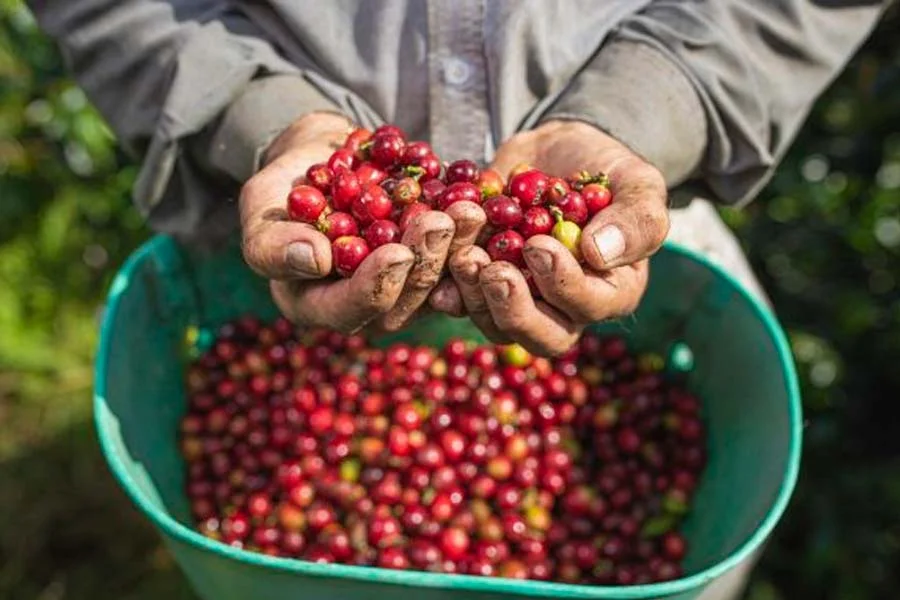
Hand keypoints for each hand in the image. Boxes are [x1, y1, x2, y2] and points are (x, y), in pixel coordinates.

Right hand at [240, 112, 484, 332]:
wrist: (324, 159)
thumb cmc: (282, 189)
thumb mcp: (261, 209)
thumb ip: (274, 243)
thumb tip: (315, 260)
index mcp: (318, 305)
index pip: (349, 309)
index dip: (375, 285)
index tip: (396, 253)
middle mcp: (367, 304)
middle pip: (403, 299)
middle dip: (424, 262)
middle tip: (439, 223)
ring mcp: (405, 284)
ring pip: (439, 278)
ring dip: (456, 246)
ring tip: (468, 210)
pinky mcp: (433, 260)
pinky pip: (458, 254)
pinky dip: (471, 233)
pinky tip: (483, 206)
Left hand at [436, 120, 668, 354]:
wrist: (556, 155)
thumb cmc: (607, 171)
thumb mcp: (637, 183)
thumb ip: (635, 218)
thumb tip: (600, 254)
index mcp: (611, 291)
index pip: (589, 306)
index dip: (562, 284)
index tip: (539, 245)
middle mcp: (566, 309)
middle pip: (542, 336)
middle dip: (513, 309)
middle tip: (493, 270)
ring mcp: (522, 301)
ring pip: (497, 325)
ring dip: (476, 297)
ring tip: (463, 257)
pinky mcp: (484, 287)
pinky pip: (464, 303)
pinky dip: (448, 290)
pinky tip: (435, 275)